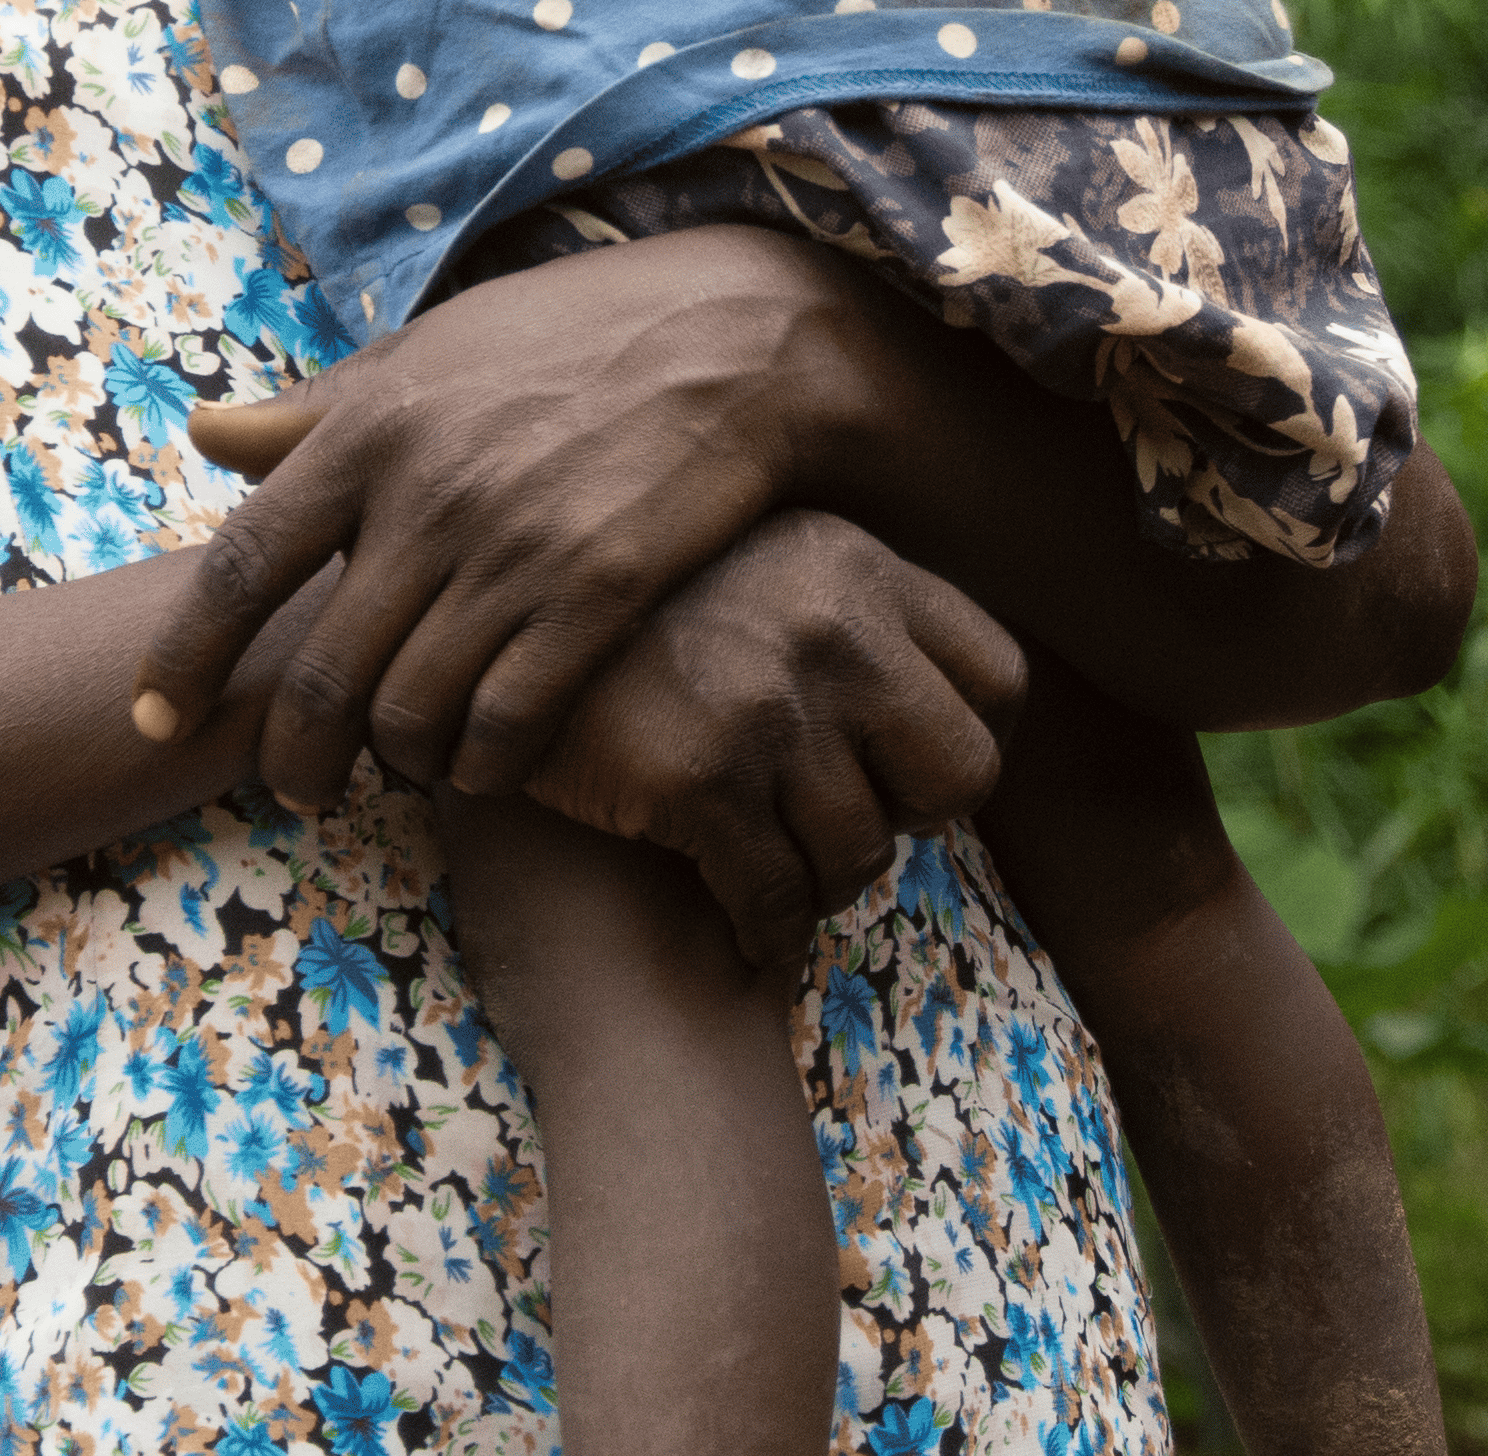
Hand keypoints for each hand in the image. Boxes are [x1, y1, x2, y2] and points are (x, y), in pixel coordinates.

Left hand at [136, 225, 882, 805]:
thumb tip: (206, 434)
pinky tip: (481, 766)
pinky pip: (507, 721)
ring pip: (409, 713)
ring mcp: (513, 549)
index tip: (153, 720)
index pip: (242, 565)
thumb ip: (314, 409)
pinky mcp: (597, 595)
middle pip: (320, 673)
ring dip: (393, 765)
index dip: (187, 656)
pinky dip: (480, 765)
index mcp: (370, 429)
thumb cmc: (566, 338)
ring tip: (398, 770)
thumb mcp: (428, 351)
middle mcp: (427, 496)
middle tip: (295, 785)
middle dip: (292, 755)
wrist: (731, 338)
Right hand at [516, 510, 1023, 971]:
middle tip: (851, 820)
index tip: (915, 770)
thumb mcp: (755, 559)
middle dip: (912, 819)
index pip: (1000, 677)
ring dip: (824, 882)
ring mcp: (766, 704)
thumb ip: (845, 611)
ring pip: (862, 854)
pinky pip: (774, 896)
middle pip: (963, 776)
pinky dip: (766, 928)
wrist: (487, 621)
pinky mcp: (697, 776)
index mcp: (858, 566)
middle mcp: (831, 628)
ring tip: (781, 870)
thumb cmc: (631, 609)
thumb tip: (922, 711)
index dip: (969, 741)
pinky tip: (743, 924)